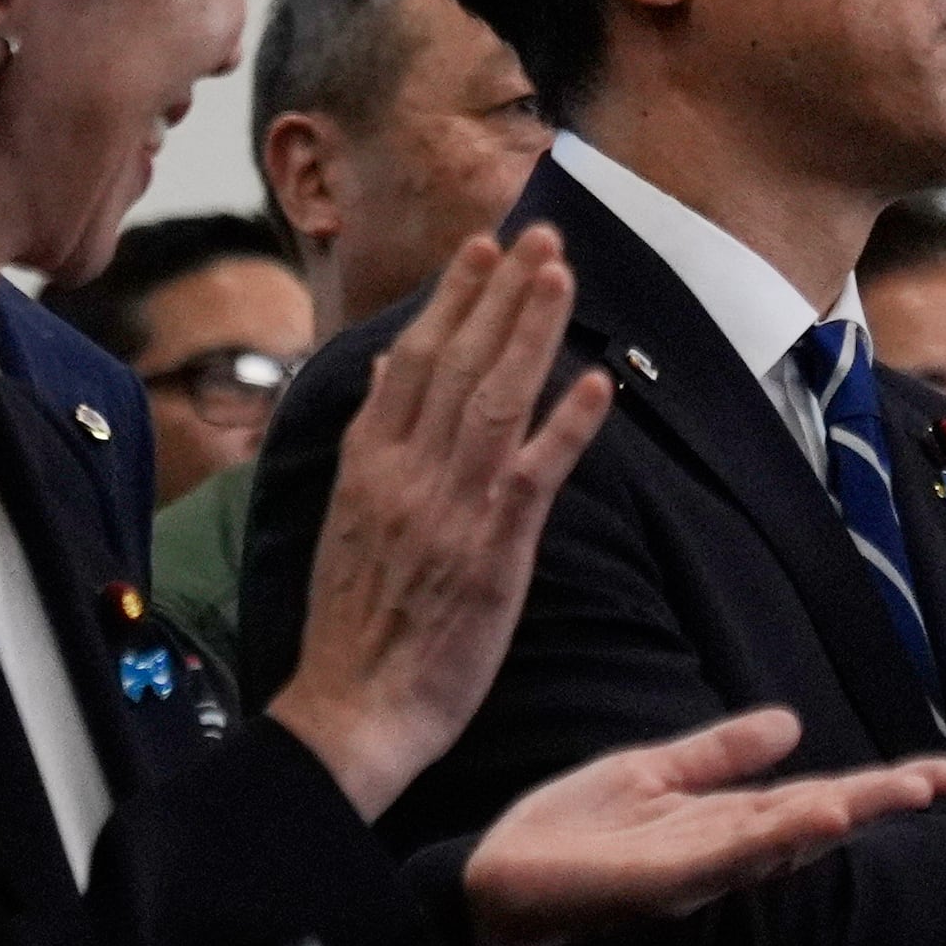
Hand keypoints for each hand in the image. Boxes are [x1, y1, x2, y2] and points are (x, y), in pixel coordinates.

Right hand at [268, 229, 613, 819]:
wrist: (352, 712)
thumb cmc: (355, 621)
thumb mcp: (348, 516)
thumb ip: (374, 437)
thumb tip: (390, 366)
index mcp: (367, 463)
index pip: (414, 359)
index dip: (451, 299)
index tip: (481, 248)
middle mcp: (406, 474)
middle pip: (457, 363)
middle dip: (499, 292)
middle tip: (537, 233)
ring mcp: (450, 510)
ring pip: (496, 401)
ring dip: (532, 332)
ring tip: (561, 274)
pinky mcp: (493, 553)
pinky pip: (535, 475)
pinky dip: (567, 426)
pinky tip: (597, 383)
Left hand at [462, 709, 945, 945]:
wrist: (495, 880)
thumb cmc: (567, 834)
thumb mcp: (652, 771)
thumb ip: (720, 751)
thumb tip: (793, 721)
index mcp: (725, 821)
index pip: (817, 797)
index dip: (879, 784)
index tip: (945, 773)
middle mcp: (725, 850)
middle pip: (819, 819)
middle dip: (884, 799)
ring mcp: (700, 869)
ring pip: (788, 838)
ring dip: (847, 812)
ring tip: (906, 789)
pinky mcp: (665, 882)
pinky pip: (733, 857)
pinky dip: (781, 839)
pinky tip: (821, 817)